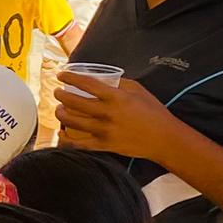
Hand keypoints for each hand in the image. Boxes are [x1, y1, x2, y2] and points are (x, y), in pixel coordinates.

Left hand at [51, 72, 176, 163]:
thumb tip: (102, 80)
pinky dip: (66, 140)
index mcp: (116, 97)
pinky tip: (61, 133)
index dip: (70, 78)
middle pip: (74, 102)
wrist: (164, 139)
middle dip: (61, 95)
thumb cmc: (154, 112)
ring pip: (73, 122)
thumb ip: (119, 84)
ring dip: (61, 114)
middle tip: (57, 92)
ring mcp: (105, 131)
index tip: (61, 76)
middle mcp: (107, 113)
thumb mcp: (139, 91)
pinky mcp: (105, 146)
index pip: (86, 84)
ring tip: (59, 110)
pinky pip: (79, 144)